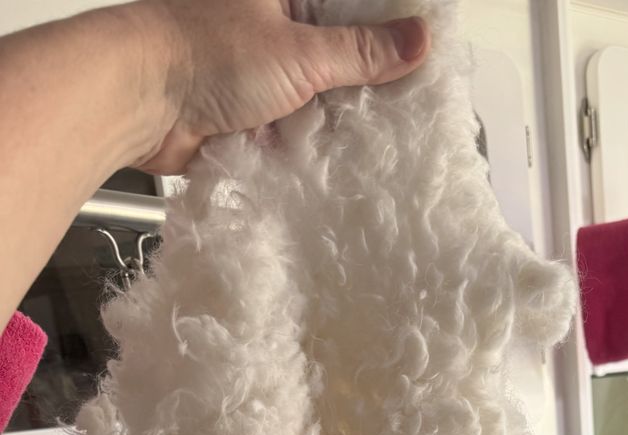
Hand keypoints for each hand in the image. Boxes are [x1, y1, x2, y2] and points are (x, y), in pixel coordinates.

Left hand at [125, 0, 429, 173]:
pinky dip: (308, 144)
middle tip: (405, 106)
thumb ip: (362, 51)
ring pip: (315, 94)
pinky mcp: (244, 111)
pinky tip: (334, 157)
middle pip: (336, 52)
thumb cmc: (202, 54)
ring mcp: (255, 69)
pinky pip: (290, 128)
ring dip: (336, 119)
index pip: (351, 9)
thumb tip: (417, 40)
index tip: (420, 56)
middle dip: (364, 82)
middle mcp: (268, 23)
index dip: (386, 30)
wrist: (139, 103)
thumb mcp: (300, 52)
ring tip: (375, 138)